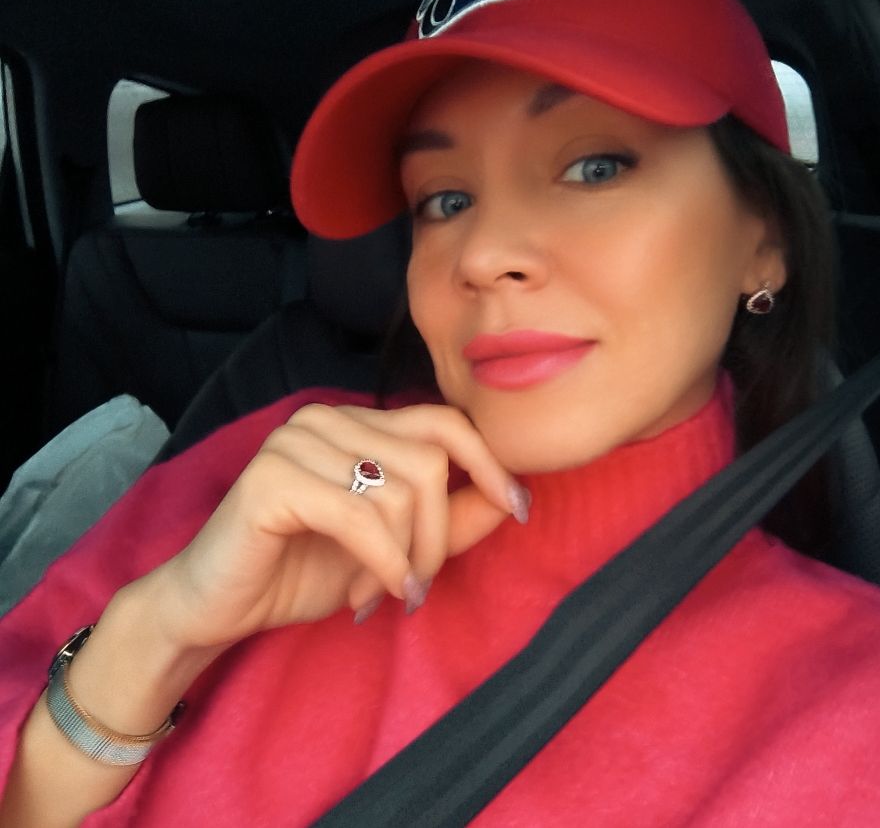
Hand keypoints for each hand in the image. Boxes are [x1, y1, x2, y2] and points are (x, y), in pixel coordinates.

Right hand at [147, 403, 528, 652]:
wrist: (217, 606)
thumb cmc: (304, 571)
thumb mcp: (395, 547)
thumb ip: (451, 521)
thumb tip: (512, 499)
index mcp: (358, 424)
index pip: (444, 421)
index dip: (489, 463)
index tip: (517, 508)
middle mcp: (329, 419)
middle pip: (430, 462)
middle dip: (438, 537)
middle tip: (416, 586)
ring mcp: (296, 441)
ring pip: (401, 491)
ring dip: (404, 559)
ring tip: (379, 593)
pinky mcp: (271, 477)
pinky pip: (360, 518)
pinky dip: (380, 565)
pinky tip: (368, 597)